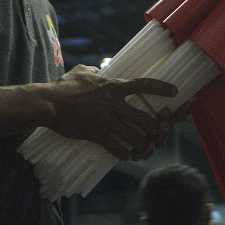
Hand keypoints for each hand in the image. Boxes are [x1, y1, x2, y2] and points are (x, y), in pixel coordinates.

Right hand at [47, 65, 177, 160]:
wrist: (49, 104)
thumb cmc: (64, 87)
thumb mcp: (83, 72)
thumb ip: (96, 71)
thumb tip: (101, 69)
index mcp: (114, 87)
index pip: (144, 85)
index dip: (162, 88)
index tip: (176, 92)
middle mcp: (115, 104)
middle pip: (147, 119)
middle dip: (156, 128)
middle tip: (156, 131)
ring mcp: (107, 121)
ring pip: (136, 137)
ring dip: (142, 144)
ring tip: (142, 146)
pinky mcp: (97, 135)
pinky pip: (118, 150)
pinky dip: (125, 154)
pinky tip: (126, 155)